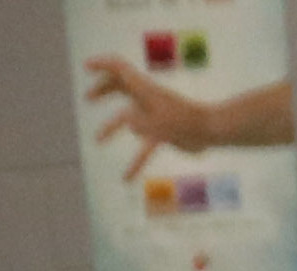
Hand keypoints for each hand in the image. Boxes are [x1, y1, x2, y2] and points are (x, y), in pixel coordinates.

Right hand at [84, 53, 222, 152]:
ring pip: (127, 116)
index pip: (120, 69)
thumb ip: (141, 121)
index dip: (102, 65)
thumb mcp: (159, 123)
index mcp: (144, 89)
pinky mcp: (161, 132)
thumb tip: (129, 123)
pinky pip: (143, 146)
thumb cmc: (186, 123)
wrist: (210, 131)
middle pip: (120, 87)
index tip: (86, 67)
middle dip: (102, 90)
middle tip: (87, 98)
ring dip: (112, 126)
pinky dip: (134, 161)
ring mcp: (153, 115)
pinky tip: (126, 178)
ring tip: (98, 139)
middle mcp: (146, 99)